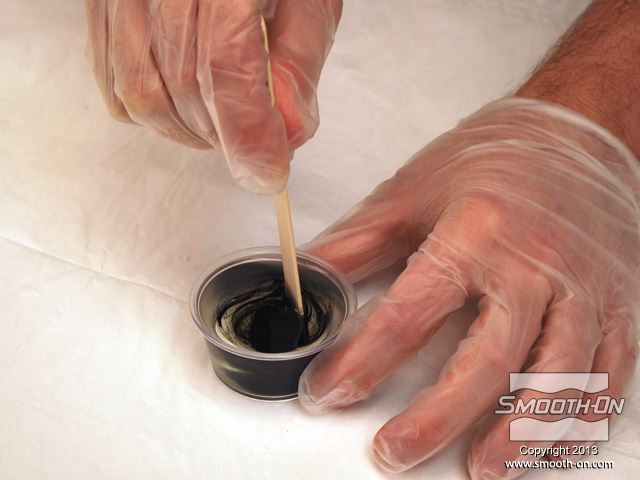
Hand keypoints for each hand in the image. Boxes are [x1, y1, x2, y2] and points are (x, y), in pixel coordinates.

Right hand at [85, 0, 340, 192]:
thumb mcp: (310, 1)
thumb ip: (299, 65)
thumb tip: (285, 134)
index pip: (225, 68)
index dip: (248, 135)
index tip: (269, 174)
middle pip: (183, 87)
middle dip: (226, 136)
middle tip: (259, 143)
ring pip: (141, 94)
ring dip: (190, 130)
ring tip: (226, 124)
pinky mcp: (104, 7)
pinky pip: (115, 83)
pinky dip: (154, 113)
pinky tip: (187, 107)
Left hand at [298, 98, 639, 476]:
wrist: (575, 129)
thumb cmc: (491, 158)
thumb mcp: (411, 191)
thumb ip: (358, 242)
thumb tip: (307, 278)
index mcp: (477, 232)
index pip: (410, 313)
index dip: (362, 361)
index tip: (328, 392)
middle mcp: (536, 265)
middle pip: (486, 360)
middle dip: (436, 417)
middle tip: (393, 452)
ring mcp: (584, 288)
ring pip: (558, 377)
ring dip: (517, 433)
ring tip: (479, 469)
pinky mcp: (618, 301)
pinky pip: (608, 371)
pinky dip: (578, 416)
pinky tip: (546, 445)